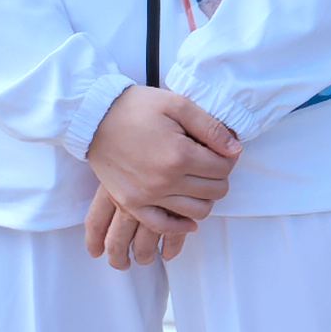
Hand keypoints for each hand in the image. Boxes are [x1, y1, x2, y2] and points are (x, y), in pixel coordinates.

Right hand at [83, 86, 236, 265]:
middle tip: (211, 163)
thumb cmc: (137, 107)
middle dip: (219, 177)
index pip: (223, 168)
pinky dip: (181, 225)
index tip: (222, 150)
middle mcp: (165, 181)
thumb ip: (211, 128)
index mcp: (180, 155)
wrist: (95, 117)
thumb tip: (235, 151)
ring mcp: (147, 196)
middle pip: (214, 191)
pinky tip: (189, 218)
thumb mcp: (178, 105)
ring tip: (199, 182)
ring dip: (205, 198)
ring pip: (196, 212)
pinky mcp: (131, 203)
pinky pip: (163, 226)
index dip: (228, 158)